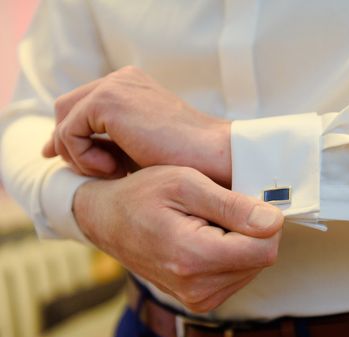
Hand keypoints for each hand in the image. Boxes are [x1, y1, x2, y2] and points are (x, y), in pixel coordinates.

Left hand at [42, 66, 231, 185]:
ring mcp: (114, 86)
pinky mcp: (108, 100)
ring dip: (79, 154)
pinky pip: (69, 132)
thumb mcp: (140, 147)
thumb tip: (66, 149)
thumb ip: (108, 142)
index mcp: (132, 86)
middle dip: (67, 142)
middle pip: (67, 107)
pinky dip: (83, 157)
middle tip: (89, 172)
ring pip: (64, 119)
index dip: (70, 133)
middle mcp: (121, 79)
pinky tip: (114, 169)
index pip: (84, 104)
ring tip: (113, 172)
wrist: (212, 154)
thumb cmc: (184, 159)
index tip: (66, 160)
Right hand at [74, 165, 282, 311]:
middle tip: (220, 208)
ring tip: (209, 222)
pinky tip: (208, 236)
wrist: (107, 220)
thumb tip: (274, 222)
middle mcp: (196, 288)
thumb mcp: (186, 183)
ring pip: (253, 267)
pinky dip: (231, 253)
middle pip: (261, 259)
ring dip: (241, 241)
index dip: (266, 221)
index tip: (248, 200)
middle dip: (251, 230)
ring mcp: (197, 298)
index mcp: (193, 258)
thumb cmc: (142, 194)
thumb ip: (232, 205)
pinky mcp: (200, 300)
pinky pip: (238, 274)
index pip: (264, 250)